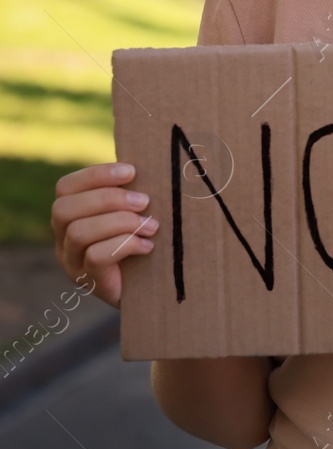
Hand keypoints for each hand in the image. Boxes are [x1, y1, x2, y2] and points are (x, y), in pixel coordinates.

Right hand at [52, 162, 158, 308]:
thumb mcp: (136, 211)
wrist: (152, 288)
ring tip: (151, 226)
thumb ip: (132, 190)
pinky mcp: (88, 281)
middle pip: (65, 208)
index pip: (66, 187)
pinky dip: (126, 245)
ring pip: (79, 232)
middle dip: (109, 199)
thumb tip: (153, 160)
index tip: (132, 171)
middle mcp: (63, 238)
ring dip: (121, 222)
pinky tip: (148, 247)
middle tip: (145, 202)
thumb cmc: (146, 239)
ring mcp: (72, 262)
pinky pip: (96, 257)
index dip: (96, 175)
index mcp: (72, 214)